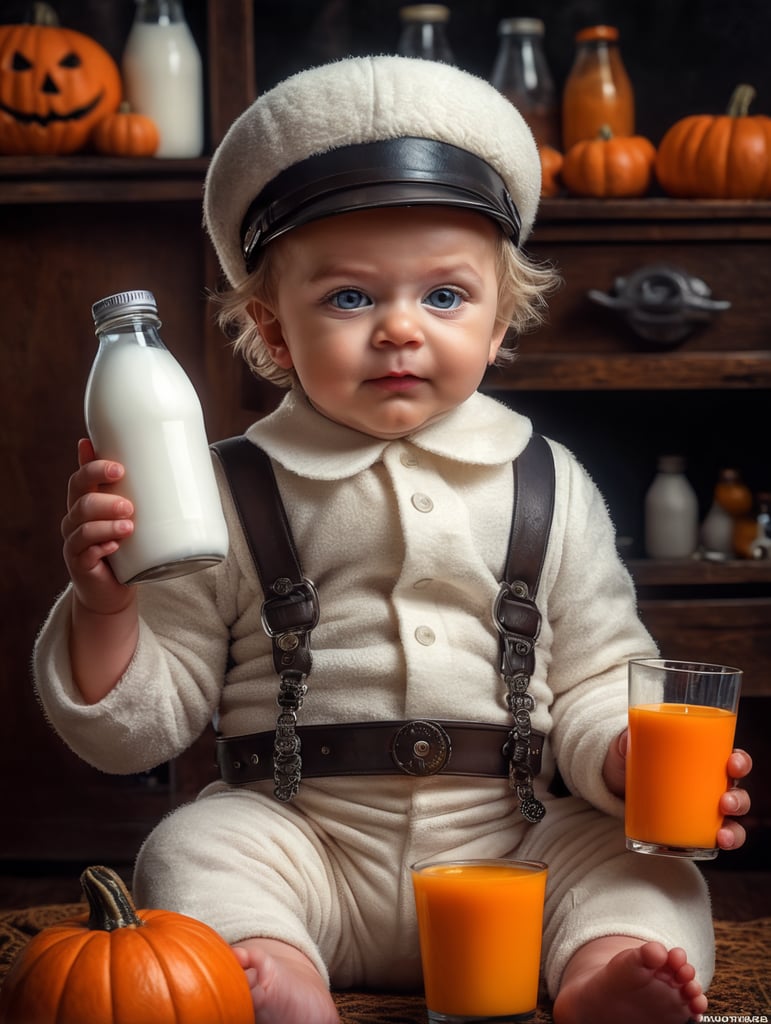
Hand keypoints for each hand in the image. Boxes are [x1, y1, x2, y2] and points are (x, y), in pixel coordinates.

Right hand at [62, 438, 134, 614]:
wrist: (113, 589)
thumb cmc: (126, 547)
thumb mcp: (132, 516)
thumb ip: (136, 491)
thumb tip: (153, 457)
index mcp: (85, 501)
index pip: (81, 478)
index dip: (94, 469)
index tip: (119, 468)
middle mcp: (75, 520)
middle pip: (81, 501)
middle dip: (105, 500)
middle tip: (130, 506)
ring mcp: (75, 542)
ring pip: (83, 527)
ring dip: (107, 525)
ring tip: (129, 526)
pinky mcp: (79, 564)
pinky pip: (85, 552)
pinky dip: (101, 546)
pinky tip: (115, 546)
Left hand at [602, 730, 753, 851]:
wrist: (617, 782)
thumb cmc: (635, 757)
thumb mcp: (631, 744)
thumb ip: (629, 738)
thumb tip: (630, 737)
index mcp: (705, 760)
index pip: (732, 758)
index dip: (740, 762)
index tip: (733, 764)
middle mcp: (711, 784)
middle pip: (736, 791)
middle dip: (738, 799)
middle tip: (725, 803)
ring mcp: (704, 807)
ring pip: (732, 819)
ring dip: (735, 829)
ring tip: (723, 835)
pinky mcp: (694, 827)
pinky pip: (716, 838)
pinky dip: (723, 843)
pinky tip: (717, 845)